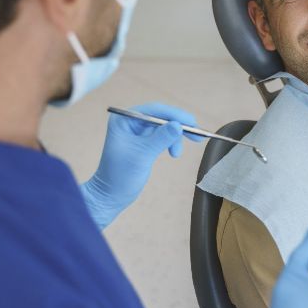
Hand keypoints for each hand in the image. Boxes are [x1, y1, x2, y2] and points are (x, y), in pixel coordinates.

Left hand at [81, 103, 201, 228]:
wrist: (111, 196)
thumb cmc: (120, 175)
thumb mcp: (143, 155)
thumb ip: (161, 138)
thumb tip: (179, 124)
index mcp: (124, 120)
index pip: (153, 110)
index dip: (174, 114)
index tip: (192, 122)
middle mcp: (130, 122)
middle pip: (160, 116)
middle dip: (178, 125)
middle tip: (196, 135)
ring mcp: (137, 132)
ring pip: (164, 127)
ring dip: (175, 137)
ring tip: (176, 154)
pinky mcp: (144, 142)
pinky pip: (162, 136)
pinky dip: (171, 142)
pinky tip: (174, 153)